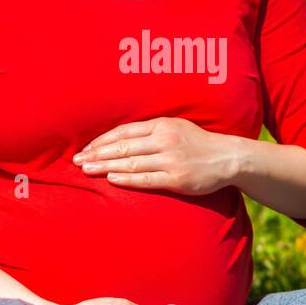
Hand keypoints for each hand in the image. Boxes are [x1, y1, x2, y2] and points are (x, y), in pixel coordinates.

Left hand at [72, 117, 242, 195]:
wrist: (228, 158)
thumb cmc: (198, 143)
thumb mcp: (176, 127)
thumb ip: (151, 131)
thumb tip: (120, 138)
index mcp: (162, 125)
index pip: (124, 132)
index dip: (102, 141)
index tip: (85, 149)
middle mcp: (165, 140)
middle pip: (123, 147)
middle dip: (97, 154)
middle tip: (77, 162)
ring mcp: (171, 160)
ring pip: (131, 163)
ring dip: (106, 166)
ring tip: (87, 170)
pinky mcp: (177, 179)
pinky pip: (147, 179)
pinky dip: (127, 179)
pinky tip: (111, 179)